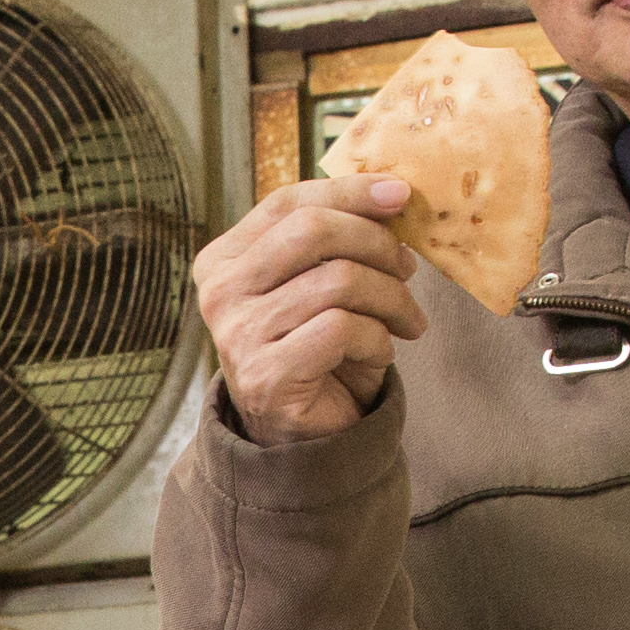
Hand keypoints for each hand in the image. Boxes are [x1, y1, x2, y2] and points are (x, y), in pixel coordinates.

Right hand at [191, 176, 430, 444]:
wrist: (306, 438)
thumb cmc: (319, 352)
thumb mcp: (323, 284)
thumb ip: (338, 239)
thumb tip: (390, 192)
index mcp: (224, 260)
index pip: (289, 203)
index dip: (349, 191)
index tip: (400, 194)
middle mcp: (220, 293)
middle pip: (313, 231)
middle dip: (376, 243)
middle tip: (409, 269)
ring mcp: (238, 335)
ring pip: (338, 280)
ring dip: (390, 298)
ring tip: (406, 319)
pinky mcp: (266, 375)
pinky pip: (343, 329)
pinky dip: (378, 339)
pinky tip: (380, 352)